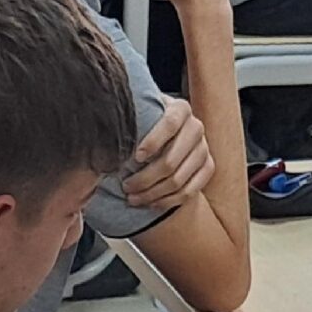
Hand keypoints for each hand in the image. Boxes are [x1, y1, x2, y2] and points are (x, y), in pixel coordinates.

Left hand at [124, 94, 216, 212]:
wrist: (168, 130)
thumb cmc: (147, 120)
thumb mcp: (140, 110)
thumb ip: (128, 116)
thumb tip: (104, 127)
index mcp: (180, 108)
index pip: (170, 123)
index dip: (153, 141)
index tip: (135, 157)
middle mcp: (196, 127)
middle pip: (172, 159)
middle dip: (145, 178)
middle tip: (126, 186)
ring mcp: (203, 149)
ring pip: (179, 179)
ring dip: (153, 194)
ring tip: (132, 198)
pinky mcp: (208, 167)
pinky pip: (191, 191)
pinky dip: (168, 201)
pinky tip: (151, 203)